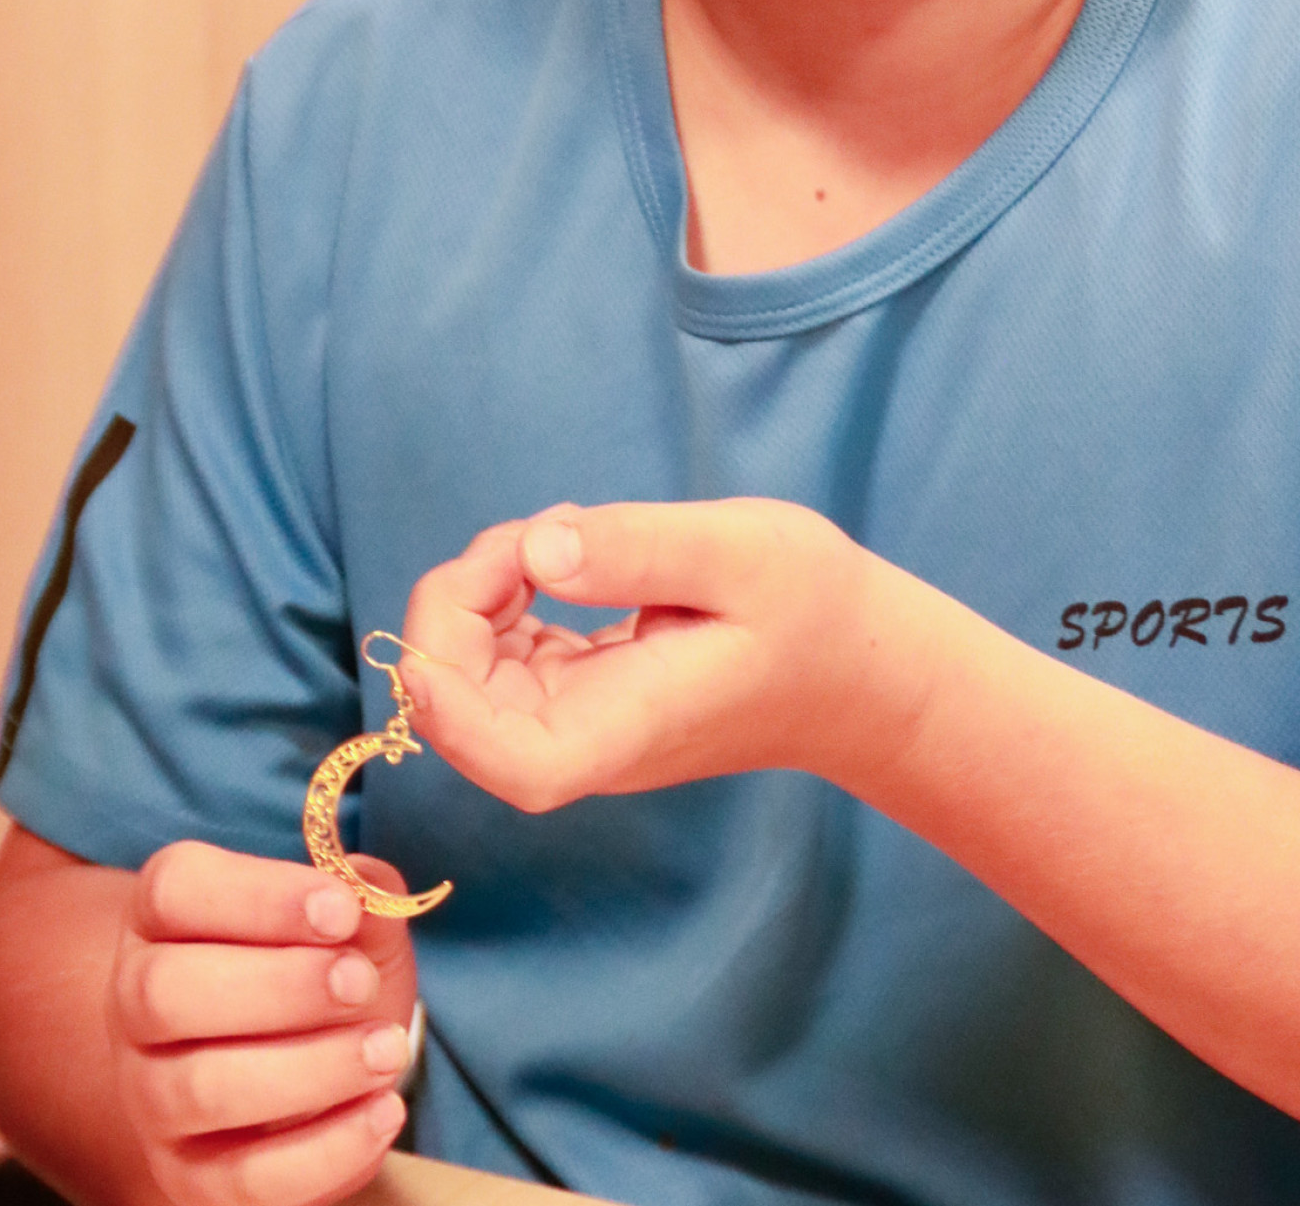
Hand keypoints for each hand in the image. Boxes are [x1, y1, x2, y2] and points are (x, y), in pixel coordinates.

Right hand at [107, 839, 418, 1205]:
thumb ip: (361, 893)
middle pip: (166, 992)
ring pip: (201, 1090)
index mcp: (164, 915)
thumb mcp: (350, 914)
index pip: (175, 890)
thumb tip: (365, 897)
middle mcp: (138, 1003)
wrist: (318, 1050)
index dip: (258, 896)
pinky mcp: (188, 1178)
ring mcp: (153, 1097)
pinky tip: (383, 1112)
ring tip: (386, 1050)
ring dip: (310, 1070)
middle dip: (279, 987)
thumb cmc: (325, 961)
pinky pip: (242, 1181)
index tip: (342, 911)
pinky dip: (325, 1151)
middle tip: (361, 984)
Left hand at [401, 497, 877, 810]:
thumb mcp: (740, 550)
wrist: (856, 666)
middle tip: (534, 537)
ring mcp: (579, 721)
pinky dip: (507, 596)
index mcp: (628, 724)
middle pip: (463, 708)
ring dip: (481, 595)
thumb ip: (636, 549)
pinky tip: (567, 556)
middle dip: (460, 606)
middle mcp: (590, 739)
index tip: (443, 625)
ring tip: (564, 537)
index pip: (513, 763)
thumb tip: (535, 551)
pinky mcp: (579, 693)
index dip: (448, 708)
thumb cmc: (812, 607)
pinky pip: (503, 656)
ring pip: (471, 676)